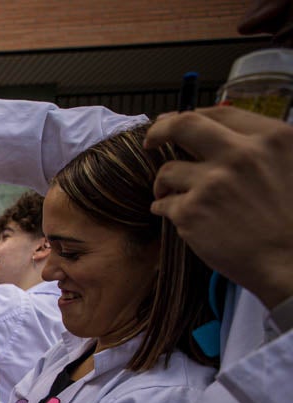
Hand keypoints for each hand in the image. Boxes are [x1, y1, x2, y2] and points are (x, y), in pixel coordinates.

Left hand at [147, 106, 292, 309]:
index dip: (191, 116)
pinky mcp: (191, 213)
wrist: (291, 263)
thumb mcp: (292, 166)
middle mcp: (240, 154)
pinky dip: (163, 208)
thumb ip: (260, 149)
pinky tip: (172, 214)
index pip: (219, 113)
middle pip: (183, 125)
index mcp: (271, 139)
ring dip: (164, 183)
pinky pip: (163, 204)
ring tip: (169, 194)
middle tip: (150, 141)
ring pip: (167, 171)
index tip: (175, 123)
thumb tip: (220, 135)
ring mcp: (213, 183)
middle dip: (159, 131)